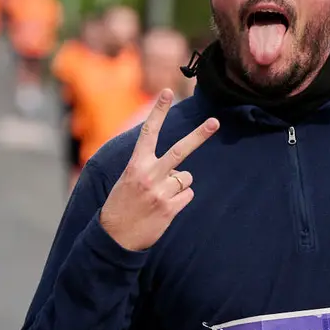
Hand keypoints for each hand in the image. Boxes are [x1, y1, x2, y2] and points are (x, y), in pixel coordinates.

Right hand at [99, 90, 219, 251]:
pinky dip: (180, 199)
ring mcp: (160, 192)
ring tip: (159, 196)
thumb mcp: (128, 179)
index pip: (148, 132)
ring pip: (186, 177)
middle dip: (199, 135)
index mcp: (135, 165)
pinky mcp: (170, 209)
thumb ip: (150, 167)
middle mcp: (149, 176)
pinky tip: (164, 207)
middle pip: (179, 151)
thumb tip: (182, 168)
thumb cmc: (122, 204)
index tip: (168, 92)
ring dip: (178, 184)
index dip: (158, 111)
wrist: (114, 237)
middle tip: (214, 122)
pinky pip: (188, 194)